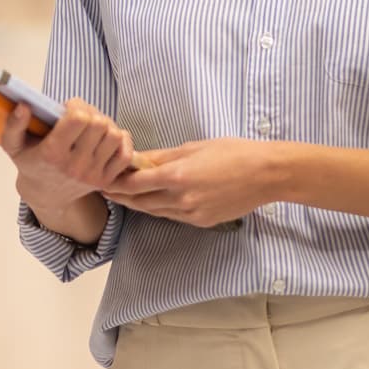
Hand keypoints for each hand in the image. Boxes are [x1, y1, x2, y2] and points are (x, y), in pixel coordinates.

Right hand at [0, 98, 134, 213]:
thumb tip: (23, 106)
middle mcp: (75, 166)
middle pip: (99, 124)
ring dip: (106, 125)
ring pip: (114, 136)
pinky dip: (121, 141)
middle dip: (91, 112)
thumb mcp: (13, 145)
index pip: (78, 119)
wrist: (46, 195)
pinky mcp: (106, 180)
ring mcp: (93, 175)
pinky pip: (125, 155)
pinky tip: (106, 138)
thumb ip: (13, 125)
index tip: (68, 107)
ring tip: (92, 126)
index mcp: (52, 154)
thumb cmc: (31, 164)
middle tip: (81, 115)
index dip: (76, 105)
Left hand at [101, 138, 273, 228]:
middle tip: (106, 189)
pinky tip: (153, 200)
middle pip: (141, 202)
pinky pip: (173, 216)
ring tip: (124, 195)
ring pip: (156, 211)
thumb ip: (163, 156)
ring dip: (139, 204)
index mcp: (178, 176)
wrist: (266, 175)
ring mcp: (192, 213)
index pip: (135, 184)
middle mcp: (181, 199)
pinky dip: (160, 208)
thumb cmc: (233, 152)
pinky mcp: (202, 221)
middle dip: (122, 196)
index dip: (116, 183)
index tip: (102, 178)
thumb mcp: (194, 147)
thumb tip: (138, 158)